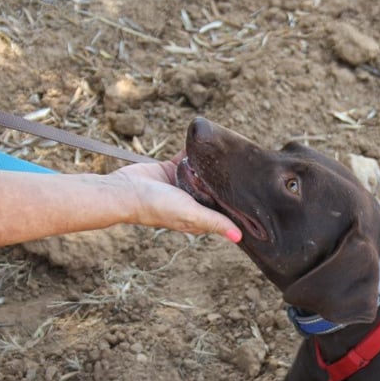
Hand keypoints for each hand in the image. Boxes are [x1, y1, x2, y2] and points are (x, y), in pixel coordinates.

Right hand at [109, 153, 240, 241]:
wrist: (124, 190)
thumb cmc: (157, 207)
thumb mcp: (191, 214)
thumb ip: (215, 222)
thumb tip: (239, 237)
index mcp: (199, 216)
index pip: (224, 212)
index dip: (237, 206)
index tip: (255, 195)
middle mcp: (192, 202)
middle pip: (215, 191)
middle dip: (227, 181)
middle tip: (246, 167)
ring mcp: (181, 185)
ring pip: (203, 173)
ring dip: (212, 165)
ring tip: (230, 153)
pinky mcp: (171, 169)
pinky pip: (187, 159)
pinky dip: (195, 152)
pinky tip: (206, 144)